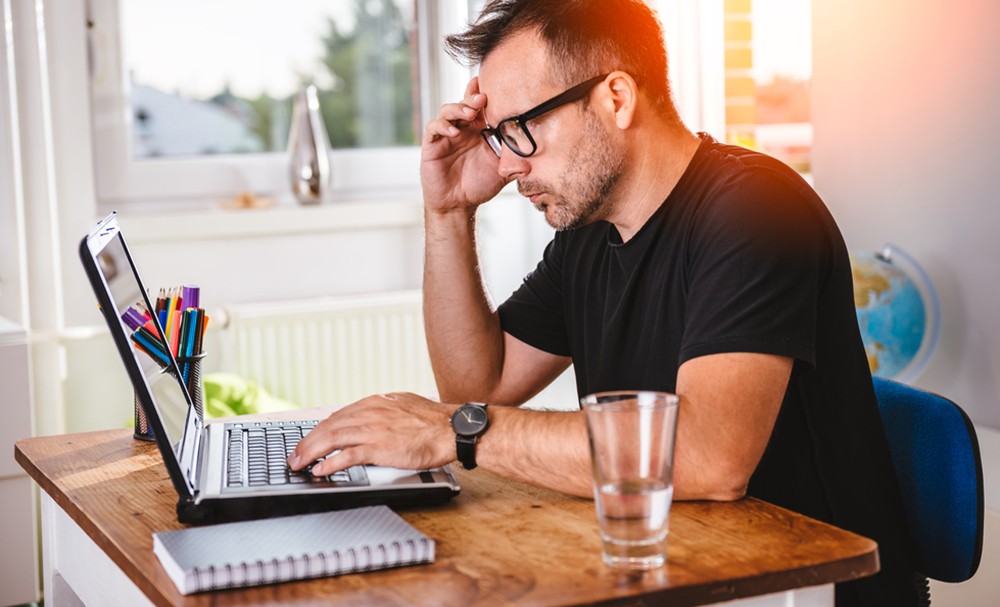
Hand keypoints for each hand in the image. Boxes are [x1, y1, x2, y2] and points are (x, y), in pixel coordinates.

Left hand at [287, 393, 457, 475]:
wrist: (450, 428)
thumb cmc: (432, 420)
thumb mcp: (402, 404)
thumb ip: (384, 409)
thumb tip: (372, 413)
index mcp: (373, 403)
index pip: (337, 416)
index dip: (319, 431)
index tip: (309, 441)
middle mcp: (369, 413)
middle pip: (328, 427)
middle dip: (307, 442)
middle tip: (294, 456)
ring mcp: (373, 430)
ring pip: (332, 439)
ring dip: (311, 453)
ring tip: (299, 464)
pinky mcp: (380, 448)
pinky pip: (348, 456)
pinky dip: (331, 463)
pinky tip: (321, 470)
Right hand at [420, 77, 510, 213]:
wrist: (459, 205)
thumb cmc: (479, 186)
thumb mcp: (502, 174)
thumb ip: (517, 165)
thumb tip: (535, 162)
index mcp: (479, 131)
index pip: (481, 106)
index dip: (484, 94)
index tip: (492, 84)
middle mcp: (463, 129)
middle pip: (464, 103)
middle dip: (472, 97)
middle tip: (482, 98)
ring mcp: (446, 136)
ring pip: (448, 111)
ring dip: (458, 108)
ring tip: (469, 114)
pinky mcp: (433, 145)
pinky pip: (434, 128)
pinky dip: (442, 126)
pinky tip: (453, 132)